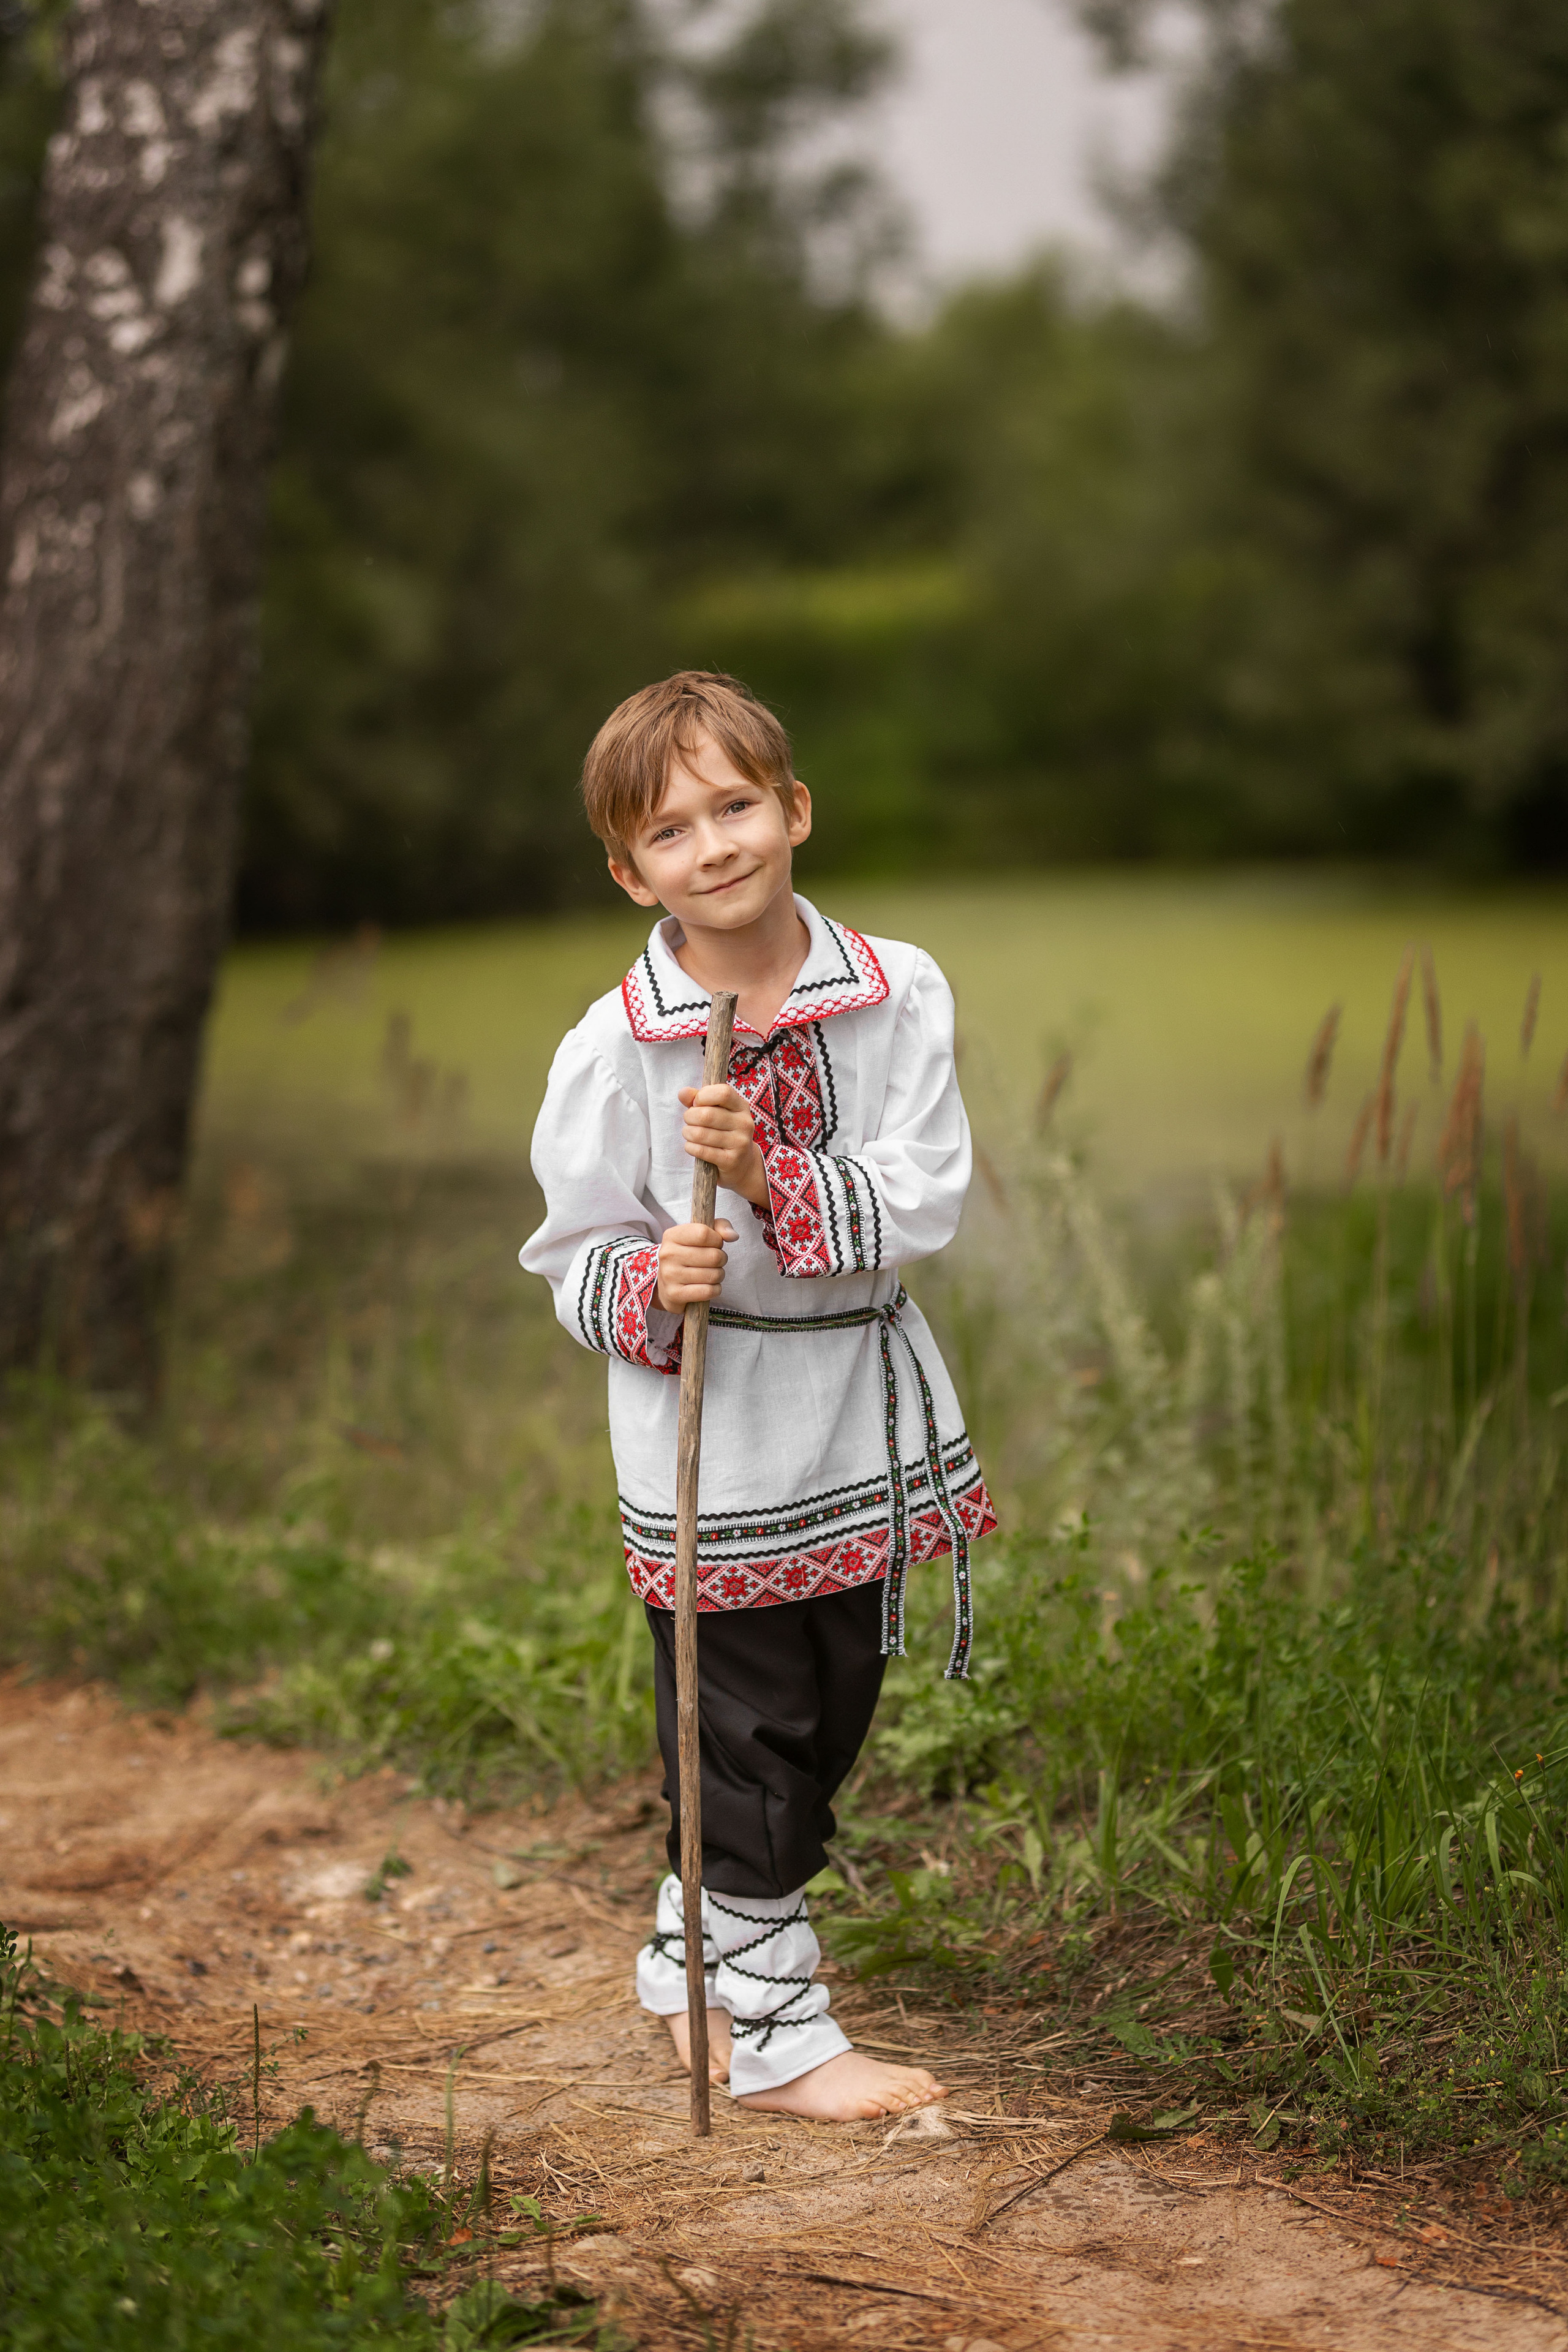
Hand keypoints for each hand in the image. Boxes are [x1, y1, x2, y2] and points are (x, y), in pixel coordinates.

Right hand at [657, 1219, 738, 1311]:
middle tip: (715, 1262)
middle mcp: (668, 1254)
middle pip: (713, 1256)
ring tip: (711, 1274)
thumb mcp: (700, 1235)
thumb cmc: (689, 1255)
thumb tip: (733, 1236)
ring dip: (719, 1275)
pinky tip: (709, 1287)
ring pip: (713, 1275)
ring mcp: (669, 1275)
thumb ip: (720, 1227)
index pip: (704, 1233)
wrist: (667, 1284)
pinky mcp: (675, 1294)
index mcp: (672, 1235)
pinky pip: (708, 1291)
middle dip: (721, 1259)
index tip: (715, 1244)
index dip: (717, 1240)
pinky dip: (715, 1290)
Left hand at [678, 1084, 767, 1206]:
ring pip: (701, 1134)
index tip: (697, 1103)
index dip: (703, 1096)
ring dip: (688, 1133)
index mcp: (741, 1107)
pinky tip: (692, 1146)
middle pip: (707, 1115)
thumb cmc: (724, 1133)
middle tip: (688, 1121)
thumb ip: (698, 1100)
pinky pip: (701, 1151)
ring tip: (689, 1134)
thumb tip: (683, 1092)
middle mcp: (744, 1123)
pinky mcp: (731, 1160)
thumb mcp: (716, 1112)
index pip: (723, 1093)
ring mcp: (739, 1143)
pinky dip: (690, 1147)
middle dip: (689, 1117)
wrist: (743, 1165)